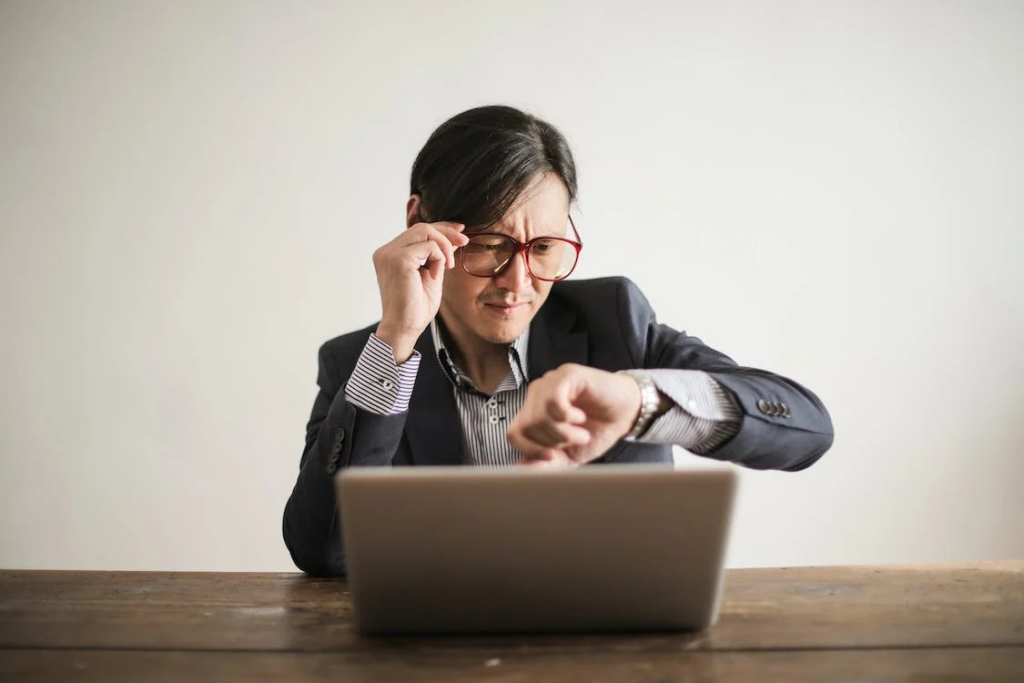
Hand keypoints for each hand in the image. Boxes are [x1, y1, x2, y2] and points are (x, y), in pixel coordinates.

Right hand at [372, 221, 468, 361]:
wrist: (404, 328)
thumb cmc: (416, 308)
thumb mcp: (431, 275)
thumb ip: (437, 256)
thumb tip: (453, 237)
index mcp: (390, 254)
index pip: (417, 231)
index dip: (440, 228)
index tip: (460, 231)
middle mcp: (386, 251)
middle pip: (421, 226)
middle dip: (447, 232)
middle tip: (465, 242)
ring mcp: (390, 254)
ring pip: (425, 231)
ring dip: (444, 246)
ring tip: (449, 266)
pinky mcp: (398, 260)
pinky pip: (429, 246)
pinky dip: (439, 258)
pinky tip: (436, 276)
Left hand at [506, 364, 642, 467]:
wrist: (627, 413)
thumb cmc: (597, 430)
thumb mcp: (570, 456)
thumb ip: (546, 464)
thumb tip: (521, 470)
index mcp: (533, 411)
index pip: (514, 434)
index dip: (530, 450)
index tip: (553, 456)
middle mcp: (537, 394)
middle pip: (526, 426)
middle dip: (552, 442)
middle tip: (574, 440)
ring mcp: (550, 382)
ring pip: (538, 416)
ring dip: (563, 432)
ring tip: (581, 432)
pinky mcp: (566, 375)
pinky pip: (553, 400)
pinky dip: (567, 416)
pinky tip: (580, 417)